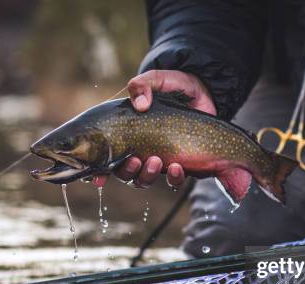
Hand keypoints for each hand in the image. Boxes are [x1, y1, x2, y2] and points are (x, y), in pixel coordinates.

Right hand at [92, 70, 215, 187]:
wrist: (206, 93)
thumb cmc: (176, 87)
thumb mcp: (159, 80)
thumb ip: (144, 84)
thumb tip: (140, 104)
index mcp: (128, 133)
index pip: (107, 156)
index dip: (100, 171)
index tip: (98, 178)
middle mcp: (140, 150)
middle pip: (124, 173)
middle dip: (127, 171)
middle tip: (135, 159)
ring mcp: (160, 159)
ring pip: (144, 180)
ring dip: (146, 175)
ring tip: (155, 161)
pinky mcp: (182, 164)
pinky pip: (174, 181)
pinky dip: (173, 178)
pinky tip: (177, 166)